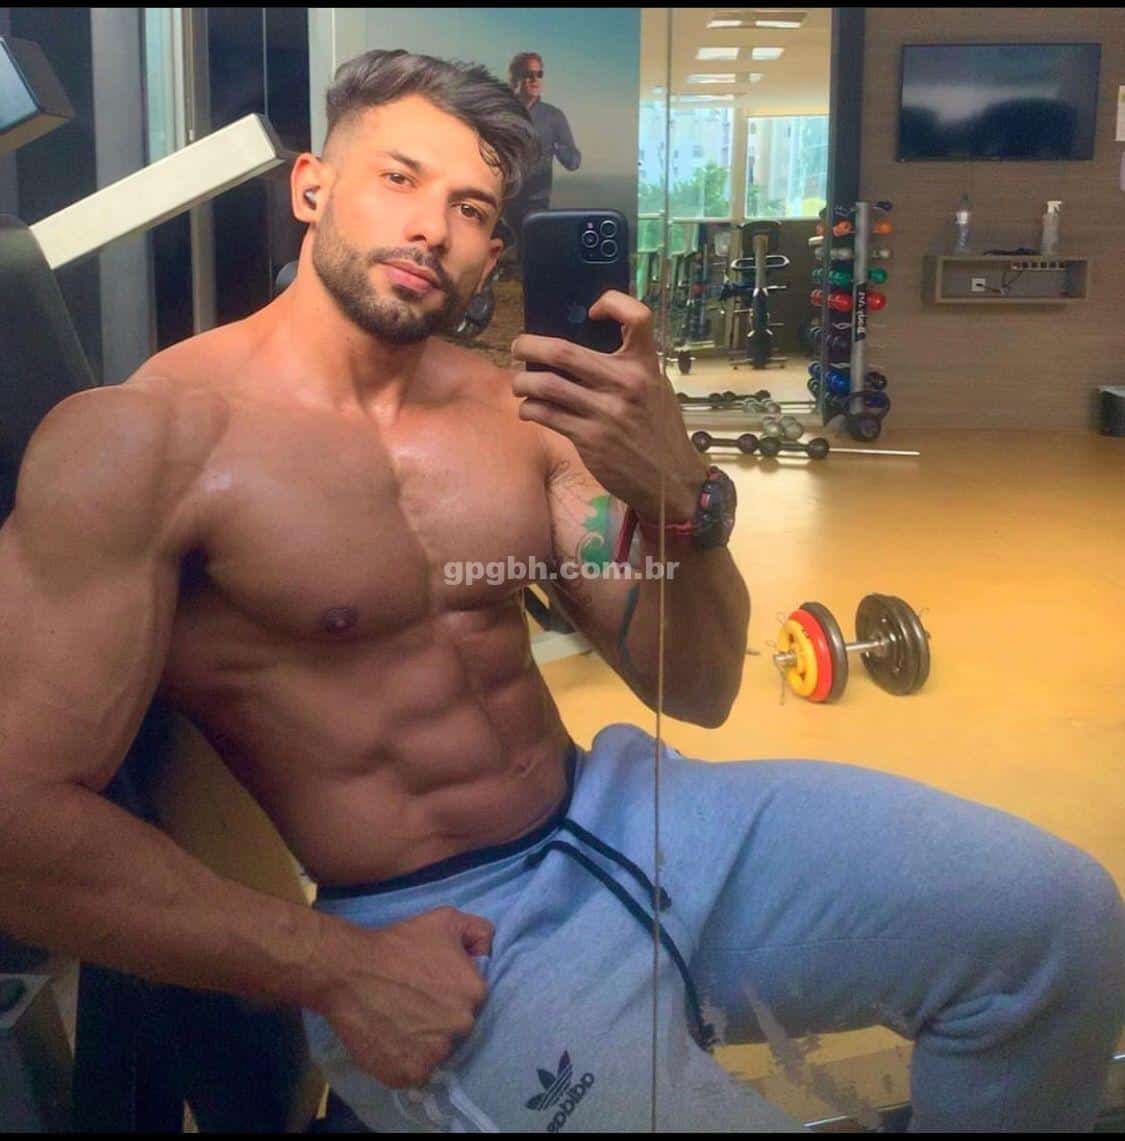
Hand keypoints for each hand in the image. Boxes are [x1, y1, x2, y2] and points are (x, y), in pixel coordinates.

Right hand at [318, 906, 491, 1088]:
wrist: (349, 970)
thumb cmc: (399, 943)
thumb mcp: (446, 919)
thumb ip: (479, 931)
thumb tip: (488, 951)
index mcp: (475, 992)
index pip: (473, 999)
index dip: (452, 992)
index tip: (432, 986)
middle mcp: (461, 1026)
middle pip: (457, 1028)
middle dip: (441, 1018)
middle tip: (414, 1004)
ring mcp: (435, 1054)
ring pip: (437, 1052)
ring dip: (424, 1041)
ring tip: (399, 1021)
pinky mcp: (408, 1074)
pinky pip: (414, 1072)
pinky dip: (404, 1060)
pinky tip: (391, 1039)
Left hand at [511, 291, 706, 522]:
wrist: (670, 480)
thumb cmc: (659, 431)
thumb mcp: (656, 390)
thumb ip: (629, 368)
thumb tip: (586, 347)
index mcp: (645, 365)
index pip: (637, 317)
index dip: (611, 303)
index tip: (591, 313)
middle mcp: (625, 383)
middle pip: (563, 351)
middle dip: (529, 345)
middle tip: (518, 347)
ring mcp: (605, 412)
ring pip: (546, 385)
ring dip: (522, 382)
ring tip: (519, 384)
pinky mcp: (589, 439)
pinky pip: (546, 414)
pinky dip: (529, 409)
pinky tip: (529, 410)